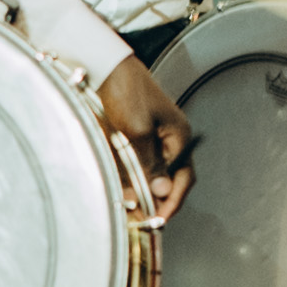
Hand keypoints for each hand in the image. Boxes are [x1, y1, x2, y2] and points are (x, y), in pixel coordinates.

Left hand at [99, 59, 193, 222]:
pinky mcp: (135, 138)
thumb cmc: (125, 90)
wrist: (104, 66)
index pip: (182, 178)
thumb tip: (160, 191)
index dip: (171, 201)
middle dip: (155, 201)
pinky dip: (130, 180)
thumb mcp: (137, 129)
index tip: (159, 219)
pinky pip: (137, 166)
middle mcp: (169, 140)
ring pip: (150, 175)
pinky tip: (122, 189)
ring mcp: (152, 139)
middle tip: (141, 220)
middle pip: (168, 179)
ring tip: (129, 209)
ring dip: (140, 193)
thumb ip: (150, 162)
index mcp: (178, 137)